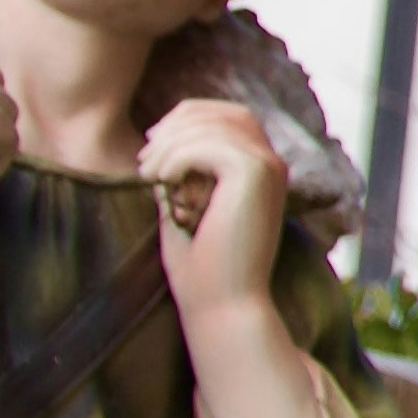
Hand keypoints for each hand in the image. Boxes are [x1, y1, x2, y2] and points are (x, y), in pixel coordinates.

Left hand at [139, 98, 292, 333]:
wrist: (223, 304)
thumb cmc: (202, 268)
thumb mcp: (186, 208)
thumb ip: (182, 173)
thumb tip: (158, 142)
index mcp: (262, 171)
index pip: (228, 117)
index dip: (186, 119)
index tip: (151, 147)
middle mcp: (273, 164)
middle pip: (222, 113)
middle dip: (176, 125)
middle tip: (144, 159)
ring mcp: (269, 167)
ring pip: (213, 125)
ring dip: (169, 143)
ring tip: (147, 174)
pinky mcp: (257, 175)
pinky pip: (208, 144)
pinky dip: (176, 156)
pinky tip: (160, 181)